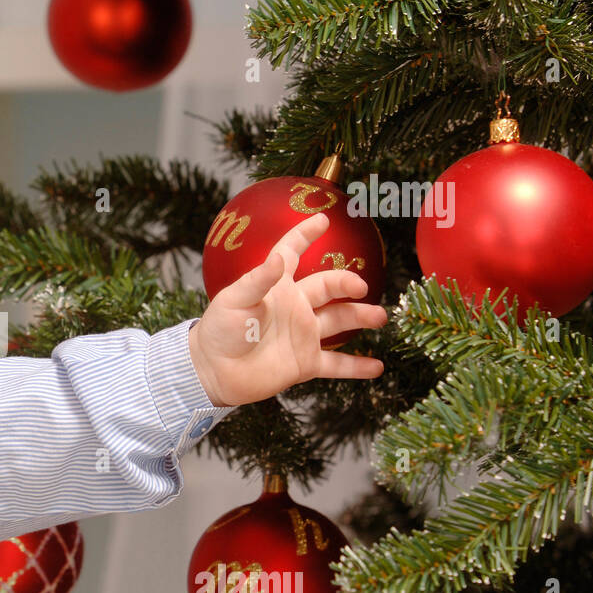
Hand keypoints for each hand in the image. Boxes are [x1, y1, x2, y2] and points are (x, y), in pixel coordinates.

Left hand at [187, 212, 386, 406]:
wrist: (213, 371)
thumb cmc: (219, 330)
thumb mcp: (234, 300)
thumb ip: (257, 279)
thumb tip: (276, 256)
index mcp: (276, 287)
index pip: (292, 253)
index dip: (304, 235)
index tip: (322, 221)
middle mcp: (294, 307)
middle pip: (327, 287)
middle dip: (346, 284)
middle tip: (360, 287)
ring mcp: (302, 335)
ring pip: (339, 322)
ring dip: (361, 318)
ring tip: (380, 317)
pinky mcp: (305, 363)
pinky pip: (336, 364)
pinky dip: (357, 366)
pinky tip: (378, 367)